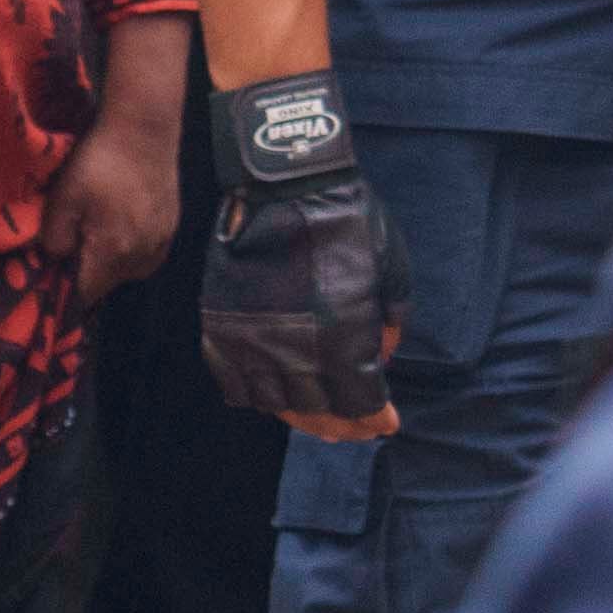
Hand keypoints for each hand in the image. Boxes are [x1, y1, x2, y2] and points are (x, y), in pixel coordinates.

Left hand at [50, 80, 187, 306]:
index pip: (85, 296)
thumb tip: (56, 261)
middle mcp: (143, 258)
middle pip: (106, 284)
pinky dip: (129, 247)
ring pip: (126, 270)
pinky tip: (119, 221)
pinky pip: (145, 254)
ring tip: (96, 227)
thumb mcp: (63, 198)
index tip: (52, 274)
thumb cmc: (99, 161)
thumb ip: (54, 239)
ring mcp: (161, 244)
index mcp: (113, 254)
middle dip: (86, 272)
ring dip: (108, 259)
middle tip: (71, 240)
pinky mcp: (171, 228)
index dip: (65, 290)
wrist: (144, 129)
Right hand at [195, 74, 398, 437]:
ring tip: (314, 415)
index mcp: (344, 337)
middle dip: (342, 425)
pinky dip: (257, 394)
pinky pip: (235, 382)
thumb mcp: (389, 268)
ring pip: (276, 403)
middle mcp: (296, 349)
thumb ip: (388, 320)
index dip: (375, 419)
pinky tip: (273, 392)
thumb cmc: (346, 219)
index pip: (360, 402)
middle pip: (318, 411)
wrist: (283, 183)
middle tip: (354, 429)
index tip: (385, 423)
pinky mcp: (222, 328)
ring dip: (299, 414)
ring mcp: (254, 341)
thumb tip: (381, 356)